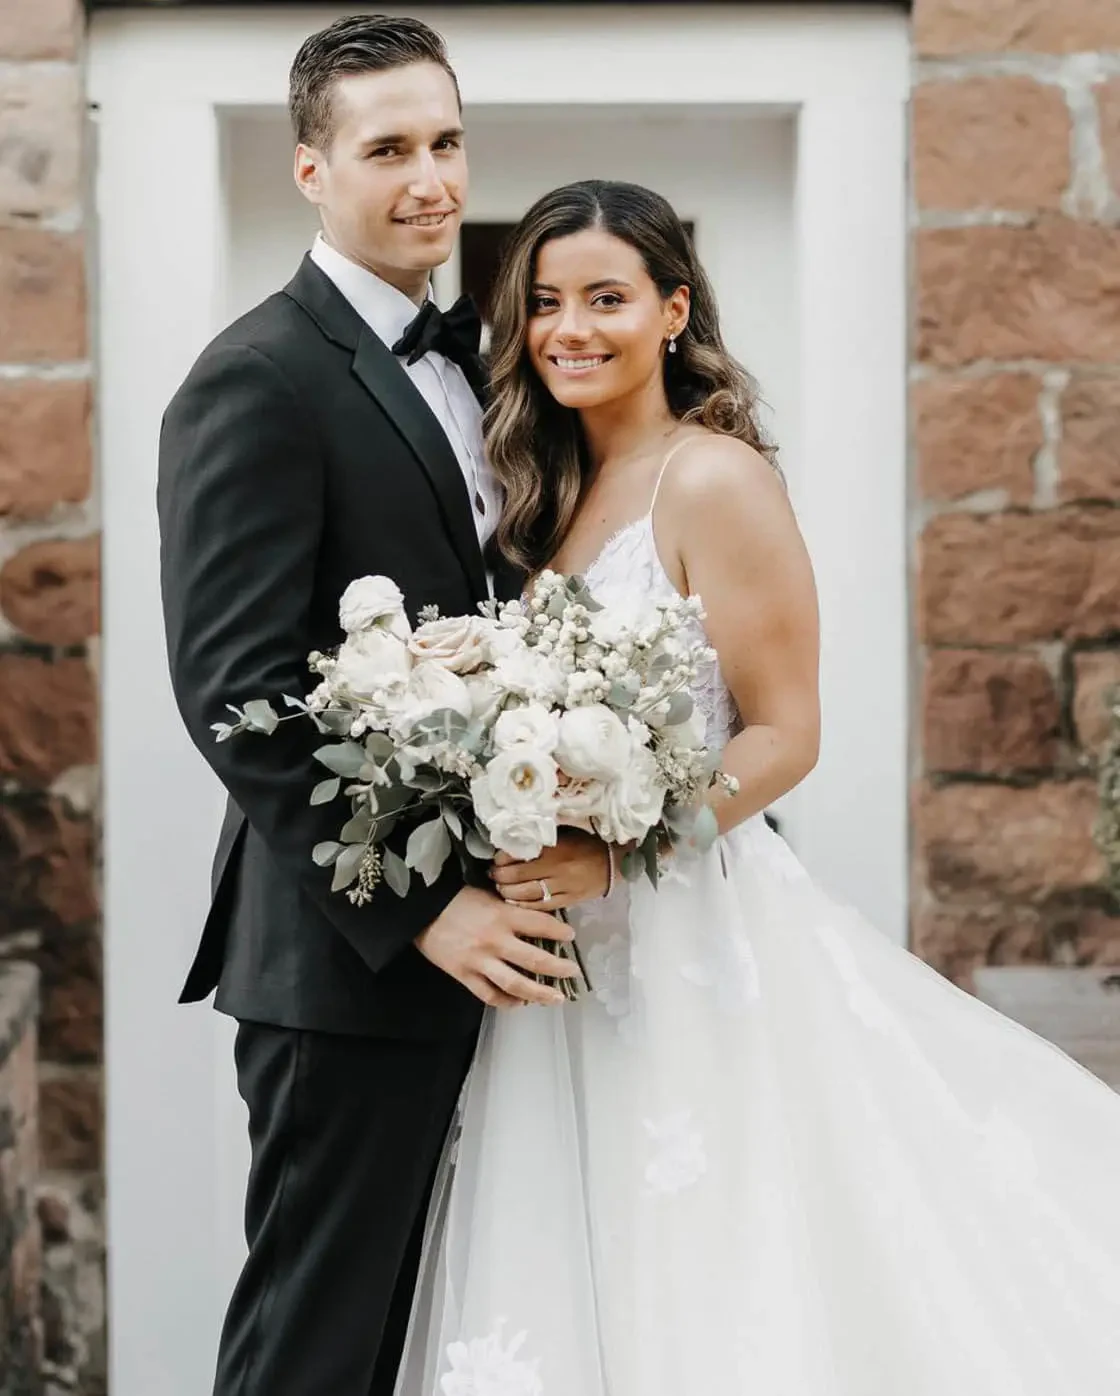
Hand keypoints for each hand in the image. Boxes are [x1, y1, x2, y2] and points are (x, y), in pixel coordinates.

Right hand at [415, 885, 578, 1008]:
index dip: (559, 931)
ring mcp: (479, 961)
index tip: (570, 935)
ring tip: (555, 998)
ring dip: (539, 994)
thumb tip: (536, 919)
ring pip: (516, 985)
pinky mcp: (464, 975)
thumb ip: (510, 909)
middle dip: (559, 968)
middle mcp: (494, 940)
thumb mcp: (488, 895)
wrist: (419, 910)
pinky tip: (519, 1002)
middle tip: (573, 972)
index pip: (540, 924)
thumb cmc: (455, 898)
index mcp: (502, 915)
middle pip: (535, 960)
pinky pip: (490, 995)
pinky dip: (507, 1002)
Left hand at [489, 829, 610, 910]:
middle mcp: (558, 868)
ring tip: (501, 887)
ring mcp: (564, 886)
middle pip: (519, 876)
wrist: (615, 861)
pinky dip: (524, 905)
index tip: (497, 859)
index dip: (502, 858)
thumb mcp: (564, 833)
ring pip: (528, 893)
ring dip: (508, 892)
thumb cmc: (586, 843)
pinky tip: (514, 902)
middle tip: (494, 874)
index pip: (519, 854)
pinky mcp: (569, 900)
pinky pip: (542, 906)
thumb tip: (512, 842)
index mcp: (556, 847)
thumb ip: (540, 838)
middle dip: (501, 876)